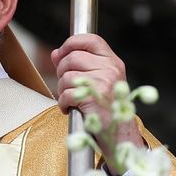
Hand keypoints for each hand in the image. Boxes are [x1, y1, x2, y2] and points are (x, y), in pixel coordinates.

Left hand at [50, 33, 145, 157]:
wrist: (120, 135)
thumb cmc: (107, 109)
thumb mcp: (98, 82)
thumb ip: (78, 65)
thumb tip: (56, 53)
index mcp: (114, 62)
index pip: (90, 40)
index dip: (71, 43)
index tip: (61, 53)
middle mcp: (111, 69)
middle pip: (73, 57)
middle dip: (62, 72)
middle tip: (66, 85)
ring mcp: (104, 82)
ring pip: (67, 76)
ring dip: (61, 89)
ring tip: (69, 99)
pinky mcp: (94, 98)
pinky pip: (66, 93)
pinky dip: (63, 103)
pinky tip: (69, 108)